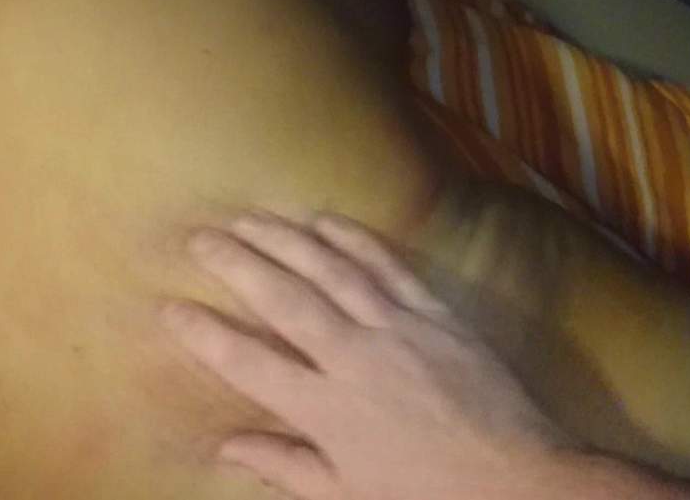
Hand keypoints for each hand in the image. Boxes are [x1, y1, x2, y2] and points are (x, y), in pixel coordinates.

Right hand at [161, 210, 567, 499]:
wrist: (520, 480)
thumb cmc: (427, 494)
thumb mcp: (348, 494)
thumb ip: (285, 466)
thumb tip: (225, 446)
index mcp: (327, 411)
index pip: (249, 364)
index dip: (204, 334)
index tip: (169, 307)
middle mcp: (353, 359)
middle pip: (284, 300)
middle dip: (236, 264)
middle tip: (201, 237)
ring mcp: (395, 329)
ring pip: (330, 270)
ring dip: (285, 239)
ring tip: (249, 217)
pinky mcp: (433, 312)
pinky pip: (386, 265)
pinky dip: (352, 238)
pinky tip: (323, 219)